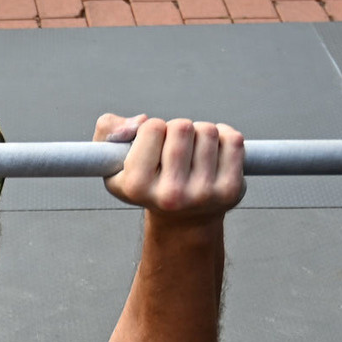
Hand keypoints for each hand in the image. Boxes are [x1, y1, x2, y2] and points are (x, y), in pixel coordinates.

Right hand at [99, 113, 244, 218]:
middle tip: (174, 148)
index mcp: (137, 186)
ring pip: (208, 130)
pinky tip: (213, 152)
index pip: (152, 127)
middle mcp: (170, 195)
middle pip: (181, 126)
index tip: (152, 146)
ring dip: (200, 133)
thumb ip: (109, 131)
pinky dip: (224, 137)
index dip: (152, 129)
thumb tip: (141, 121)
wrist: (182, 220)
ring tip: (193, 153)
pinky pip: (233, 140)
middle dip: (178, 129)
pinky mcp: (230, 190)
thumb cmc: (146, 184)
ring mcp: (203, 195)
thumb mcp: (113, 161)